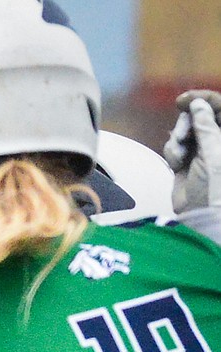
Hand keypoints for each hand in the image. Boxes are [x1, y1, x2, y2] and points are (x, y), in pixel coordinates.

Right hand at [163, 90, 220, 211]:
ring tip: (179, 156)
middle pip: (199, 116)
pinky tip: (176, 164)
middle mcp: (216, 140)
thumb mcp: (214, 152)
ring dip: (177, 140)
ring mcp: (201, 150)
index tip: (184, 100)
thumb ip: (206, 125)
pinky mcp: (185, 161)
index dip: (203, 99)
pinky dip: (172, 152)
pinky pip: (174, 146)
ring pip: (183, 130)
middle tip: (181, 136)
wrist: (200, 215)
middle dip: (186, 123)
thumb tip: (197, 104)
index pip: (220, 107)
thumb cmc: (215, 186)